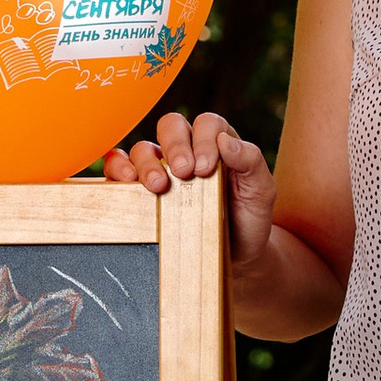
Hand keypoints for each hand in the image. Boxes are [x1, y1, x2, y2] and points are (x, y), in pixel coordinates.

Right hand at [102, 109, 279, 268]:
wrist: (237, 256)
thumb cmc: (249, 219)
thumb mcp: (262, 191)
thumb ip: (252, 162)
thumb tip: (226, 142)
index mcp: (217, 143)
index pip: (206, 123)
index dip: (204, 140)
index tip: (207, 168)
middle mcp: (187, 150)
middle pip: (171, 126)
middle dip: (175, 146)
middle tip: (183, 173)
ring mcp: (161, 168)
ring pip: (143, 148)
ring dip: (146, 163)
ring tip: (158, 186)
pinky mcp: (141, 190)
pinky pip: (120, 168)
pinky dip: (118, 169)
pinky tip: (128, 182)